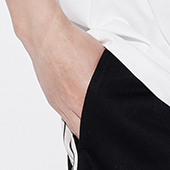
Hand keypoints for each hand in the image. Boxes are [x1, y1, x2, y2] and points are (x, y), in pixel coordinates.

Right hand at [24, 8, 104, 137]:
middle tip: (107, 132)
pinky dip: (72, 116)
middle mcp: (69, 103)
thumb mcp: (102, 60)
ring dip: (83, 126)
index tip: (116, 130)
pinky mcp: (51, 97)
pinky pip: (63, 115)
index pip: (97, 125)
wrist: (48, 36)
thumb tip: (121, 88)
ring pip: (72, 124)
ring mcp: (58, 102)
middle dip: (96, 133)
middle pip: (84, 130)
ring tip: (95, 126)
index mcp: (83, 97)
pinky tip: (80, 112)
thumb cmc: (73, 44)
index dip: (107, 130)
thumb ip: (110, 78)